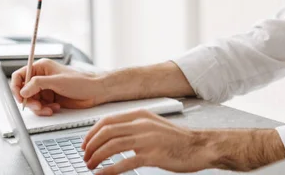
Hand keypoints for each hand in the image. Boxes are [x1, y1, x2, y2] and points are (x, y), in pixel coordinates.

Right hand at [10, 58, 104, 115]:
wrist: (95, 91)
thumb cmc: (81, 81)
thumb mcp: (57, 81)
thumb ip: (38, 84)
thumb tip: (23, 91)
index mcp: (42, 67)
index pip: (20, 75)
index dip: (16, 87)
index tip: (20, 97)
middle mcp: (42, 78)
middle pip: (24, 91)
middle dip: (29, 101)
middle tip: (38, 106)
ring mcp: (46, 89)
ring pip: (32, 101)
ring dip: (38, 108)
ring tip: (49, 109)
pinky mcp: (51, 99)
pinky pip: (40, 107)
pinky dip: (45, 110)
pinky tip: (55, 108)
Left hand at [81, 109, 209, 173]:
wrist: (199, 146)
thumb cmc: (177, 138)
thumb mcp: (154, 124)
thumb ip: (135, 126)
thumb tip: (113, 135)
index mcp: (141, 115)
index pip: (107, 120)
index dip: (92, 133)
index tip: (85, 143)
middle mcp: (142, 124)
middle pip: (106, 132)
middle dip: (91, 146)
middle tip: (85, 156)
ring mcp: (147, 139)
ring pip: (112, 146)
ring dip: (96, 157)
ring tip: (90, 166)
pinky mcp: (152, 155)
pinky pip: (124, 163)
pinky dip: (108, 170)